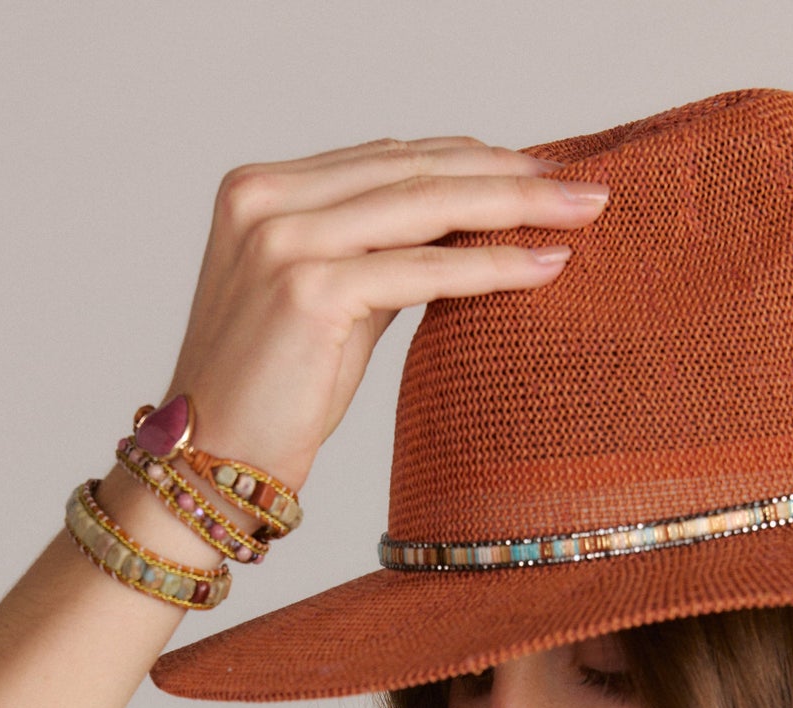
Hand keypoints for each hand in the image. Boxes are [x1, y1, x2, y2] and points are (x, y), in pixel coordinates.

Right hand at [153, 135, 610, 496]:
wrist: (209, 465)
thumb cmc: (269, 399)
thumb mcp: (327, 306)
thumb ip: (378, 257)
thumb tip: (460, 232)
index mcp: (260, 189)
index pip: (388, 157)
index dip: (470, 160)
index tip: (539, 172)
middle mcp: (266, 199)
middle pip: (414, 169)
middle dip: (508, 174)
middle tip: (584, 186)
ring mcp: (284, 240)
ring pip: (426, 206)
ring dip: (515, 207)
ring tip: (581, 213)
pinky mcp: (309, 290)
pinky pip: (424, 270)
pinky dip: (491, 266)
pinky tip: (544, 265)